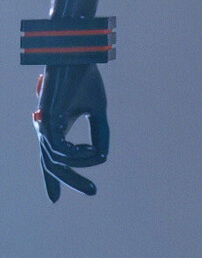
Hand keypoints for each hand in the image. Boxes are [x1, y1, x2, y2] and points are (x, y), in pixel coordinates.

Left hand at [33, 62, 109, 201]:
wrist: (76, 56)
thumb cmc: (84, 80)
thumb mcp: (98, 111)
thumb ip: (99, 134)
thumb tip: (101, 157)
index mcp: (55, 127)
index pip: (50, 160)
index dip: (52, 181)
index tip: (55, 201)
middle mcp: (46, 129)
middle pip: (51, 166)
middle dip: (70, 182)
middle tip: (93, 192)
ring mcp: (43, 125)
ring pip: (56, 161)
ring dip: (79, 164)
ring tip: (97, 153)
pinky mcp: (46, 119)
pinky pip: (58, 150)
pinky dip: (76, 154)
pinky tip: (91, 149)